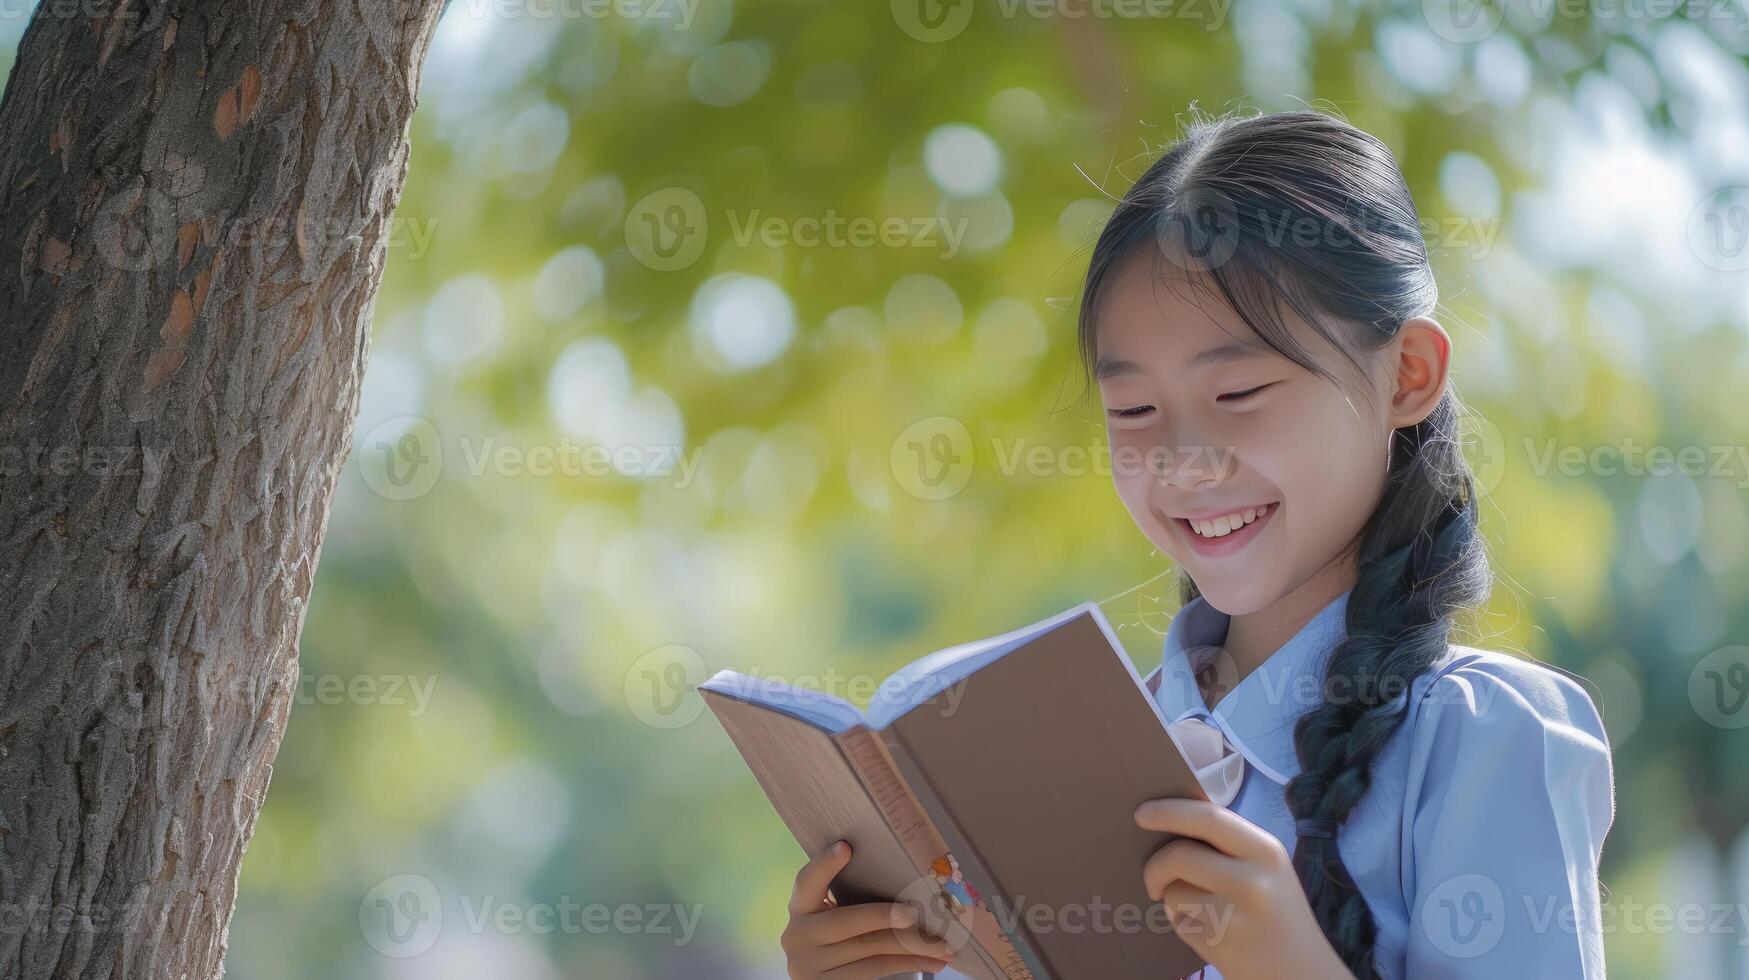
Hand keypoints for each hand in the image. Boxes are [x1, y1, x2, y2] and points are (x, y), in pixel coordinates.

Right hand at [781, 840, 957, 978]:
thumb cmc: (836, 942)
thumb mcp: (832, 919)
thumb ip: (850, 902)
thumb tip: (908, 881)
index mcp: (799, 909)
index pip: (806, 882)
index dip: (824, 864)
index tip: (846, 847)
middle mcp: (797, 936)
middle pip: (847, 921)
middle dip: (885, 916)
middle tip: (915, 914)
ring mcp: (809, 966)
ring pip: (870, 950)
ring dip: (913, 946)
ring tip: (944, 946)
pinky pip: (875, 970)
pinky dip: (908, 963)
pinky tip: (932, 961)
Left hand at [1134, 799, 1354, 979]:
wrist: (1303, 973)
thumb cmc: (1278, 914)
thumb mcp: (1267, 868)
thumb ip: (1228, 843)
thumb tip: (1171, 817)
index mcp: (1266, 850)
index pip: (1209, 818)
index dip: (1169, 811)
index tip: (1141, 813)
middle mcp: (1253, 879)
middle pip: (1179, 855)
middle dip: (1155, 865)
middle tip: (1153, 879)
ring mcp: (1234, 914)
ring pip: (1173, 891)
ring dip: (1175, 901)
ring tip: (1205, 913)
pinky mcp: (1218, 943)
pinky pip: (1178, 921)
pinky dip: (1184, 924)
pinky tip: (1211, 932)